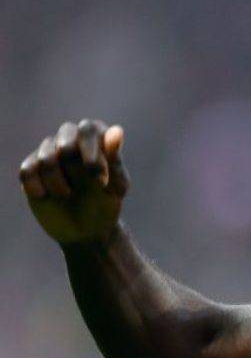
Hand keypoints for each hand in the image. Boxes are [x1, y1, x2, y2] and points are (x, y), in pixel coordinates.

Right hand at [19, 119, 130, 244]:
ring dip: (57, 180)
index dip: (91, 147)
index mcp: (96, 140)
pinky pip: (27, 170)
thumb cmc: (106, 203)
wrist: (86, 229)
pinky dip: (36, 186)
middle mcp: (71, 140)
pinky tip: (45, 196)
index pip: (89, 128)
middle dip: (73, 157)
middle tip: (82, 182)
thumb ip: (115, 160)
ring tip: (67, 195)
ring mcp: (50, 153)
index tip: (95, 172)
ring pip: (47, 156)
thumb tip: (117, 130)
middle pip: (66, 131)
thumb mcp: (116, 186)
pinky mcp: (32, 170)